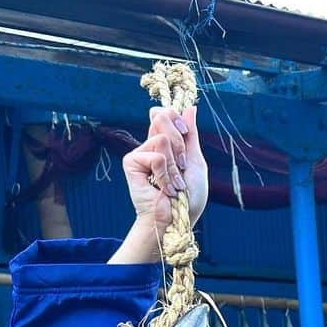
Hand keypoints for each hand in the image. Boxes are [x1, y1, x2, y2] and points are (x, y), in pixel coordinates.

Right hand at [111, 106, 207, 263]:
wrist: (177, 219)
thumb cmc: (189, 198)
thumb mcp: (196, 162)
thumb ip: (191, 135)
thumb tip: (191, 107)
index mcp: (166, 143)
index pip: (165, 114)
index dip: (177, 118)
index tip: (185, 131)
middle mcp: (150, 145)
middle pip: (163, 117)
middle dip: (181, 145)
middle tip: (181, 167)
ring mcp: (140, 152)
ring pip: (163, 139)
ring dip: (175, 166)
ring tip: (174, 183)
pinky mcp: (131, 162)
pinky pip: (156, 156)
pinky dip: (166, 174)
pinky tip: (163, 188)